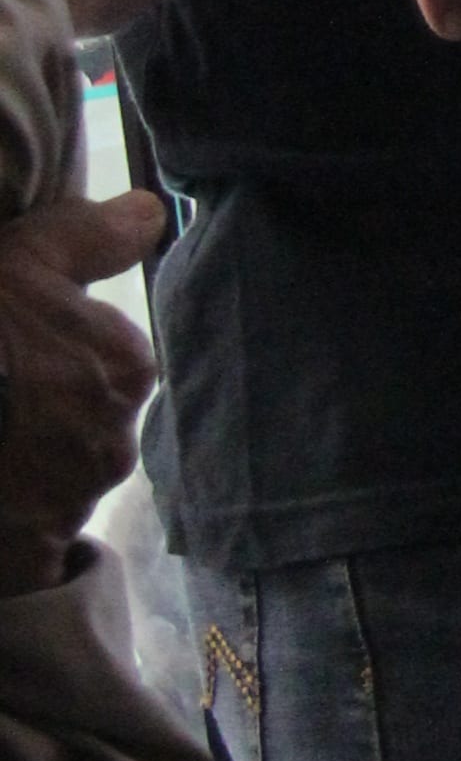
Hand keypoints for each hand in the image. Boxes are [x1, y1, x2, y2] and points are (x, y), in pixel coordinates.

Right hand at [0, 189, 164, 586]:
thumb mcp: (26, 258)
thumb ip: (89, 236)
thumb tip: (147, 212)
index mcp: (126, 367)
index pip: (108, 361)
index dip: (53, 353)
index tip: (15, 351)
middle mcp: (115, 438)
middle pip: (85, 422)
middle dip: (47, 411)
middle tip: (0, 390)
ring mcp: (74, 500)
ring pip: (61, 474)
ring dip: (29, 460)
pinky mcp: (35, 547)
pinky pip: (36, 533)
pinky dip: (15, 513)